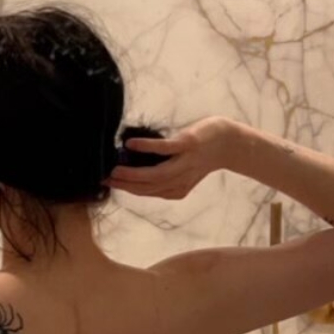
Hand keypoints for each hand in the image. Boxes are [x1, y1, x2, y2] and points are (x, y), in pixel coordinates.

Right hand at [110, 117, 232, 198]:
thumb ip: (160, 172)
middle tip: (104, 178)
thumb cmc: (200, 153)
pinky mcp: (188, 145)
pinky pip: (164, 149)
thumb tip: (131, 165)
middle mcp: (181, 180)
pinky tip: (130, 145)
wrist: (229, 142)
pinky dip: (146, 148)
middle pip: (149, 187)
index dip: (126, 189)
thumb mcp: (181, 168)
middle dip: (125, 185)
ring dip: (133, 174)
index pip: (147, 192)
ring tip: (114, 170)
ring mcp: (185, 163)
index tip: (106, 183)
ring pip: (156, 175)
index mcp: (177, 190)